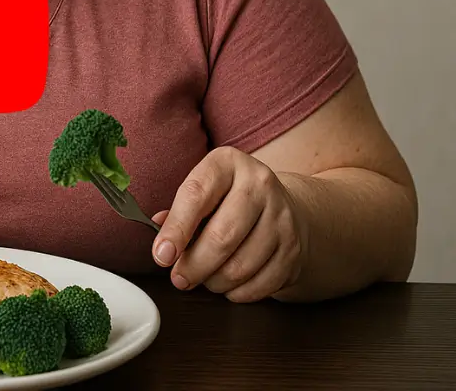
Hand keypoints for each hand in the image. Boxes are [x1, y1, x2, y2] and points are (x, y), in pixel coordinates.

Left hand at [150, 146, 308, 302]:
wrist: (281, 206)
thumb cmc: (228, 200)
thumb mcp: (202, 191)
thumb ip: (178, 214)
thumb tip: (162, 245)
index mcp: (227, 163)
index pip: (196, 196)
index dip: (176, 230)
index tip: (161, 256)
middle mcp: (260, 185)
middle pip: (222, 237)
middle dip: (194, 266)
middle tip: (179, 278)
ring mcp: (282, 218)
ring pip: (240, 266)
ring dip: (214, 282)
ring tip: (204, 277)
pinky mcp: (294, 249)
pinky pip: (259, 285)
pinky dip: (237, 292)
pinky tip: (229, 283)